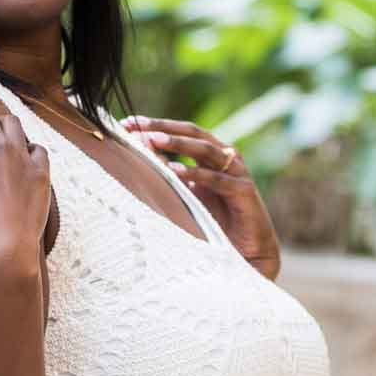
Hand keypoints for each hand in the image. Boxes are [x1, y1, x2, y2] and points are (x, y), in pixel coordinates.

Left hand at [123, 115, 281, 279]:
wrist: (248, 251)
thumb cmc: (215, 222)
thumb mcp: (187, 193)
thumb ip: (170, 174)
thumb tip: (139, 154)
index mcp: (212, 155)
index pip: (183, 132)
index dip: (157, 125)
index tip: (126, 124)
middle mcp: (226, 157)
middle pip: (194, 133)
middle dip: (164, 128)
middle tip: (138, 126)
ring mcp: (237, 172)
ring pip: (206, 150)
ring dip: (177, 144)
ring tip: (152, 140)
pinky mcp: (244, 191)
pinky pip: (217, 179)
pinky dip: (195, 173)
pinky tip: (173, 170)